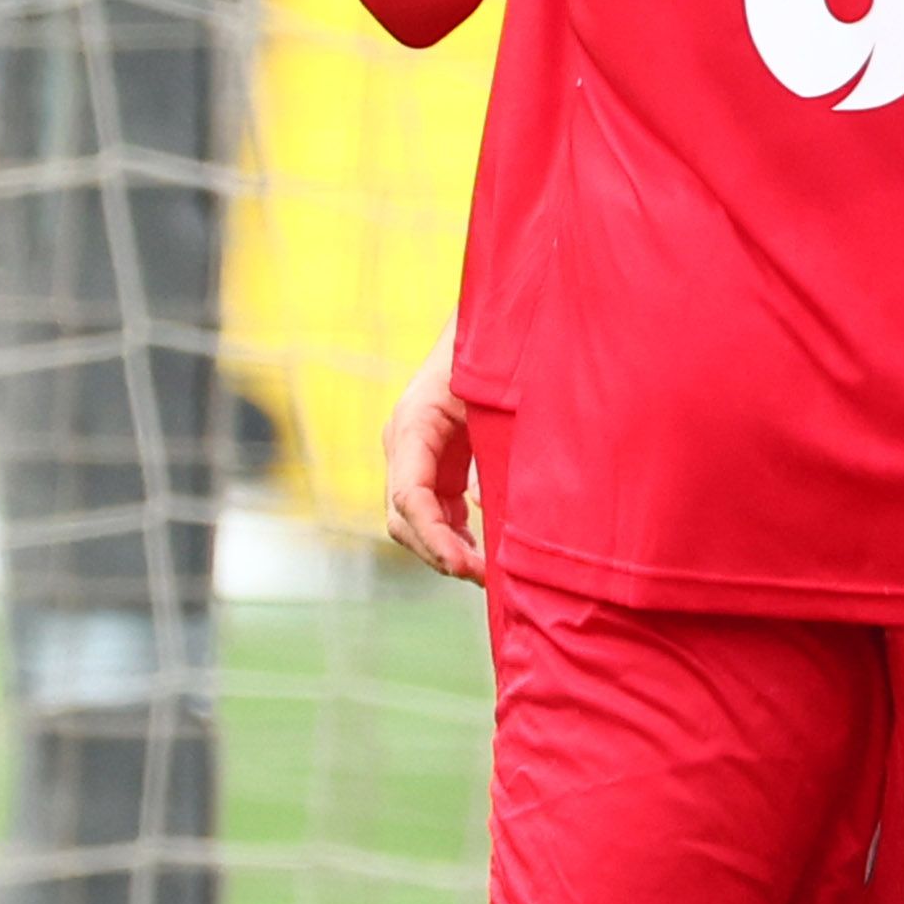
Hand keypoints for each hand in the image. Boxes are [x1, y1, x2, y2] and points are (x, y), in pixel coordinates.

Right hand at [379, 340, 482, 581]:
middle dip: (440, 553)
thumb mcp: (500, 395)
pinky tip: (487, 553)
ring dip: (449, 551)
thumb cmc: (498, 352)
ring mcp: (416, 457)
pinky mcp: (436, 466)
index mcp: (413, 424)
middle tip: (487, 579)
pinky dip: (457, 538)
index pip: (408, 495)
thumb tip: (495, 505)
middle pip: (404, 518)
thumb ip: (499, 444)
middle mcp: (405, 444)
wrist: (497, 323)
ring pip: (416, 522)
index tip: (465, 565)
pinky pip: (436, 513)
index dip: (434, 536)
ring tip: (491, 575)